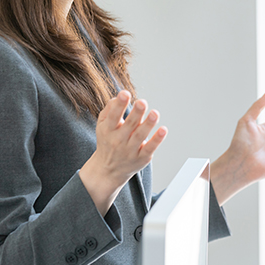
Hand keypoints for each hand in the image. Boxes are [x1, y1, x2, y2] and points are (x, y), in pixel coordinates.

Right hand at [80, 90, 166, 214]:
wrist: (108, 170)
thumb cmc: (108, 141)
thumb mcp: (102, 125)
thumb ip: (109, 110)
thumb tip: (118, 96)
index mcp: (108, 130)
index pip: (113, 116)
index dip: (119, 105)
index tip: (125, 93)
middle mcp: (118, 140)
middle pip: (129, 125)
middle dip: (136, 113)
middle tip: (142, 102)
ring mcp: (130, 150)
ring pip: (140, 136)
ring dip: (148, 124)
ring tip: (155, 113)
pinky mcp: (142, 157)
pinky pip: (149, 148)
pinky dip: (157, 140)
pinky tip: (163, 130)